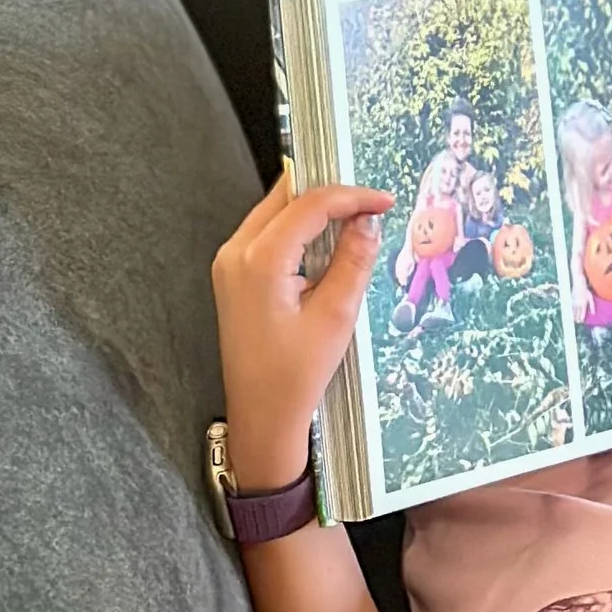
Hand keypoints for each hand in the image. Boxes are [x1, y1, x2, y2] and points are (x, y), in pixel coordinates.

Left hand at [211, 168, 392, 488]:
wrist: (261, 416)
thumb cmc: (292, 378)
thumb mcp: (335, 317)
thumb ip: (353, 261)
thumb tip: (367, 224)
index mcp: (260, 261)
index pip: (309, 204)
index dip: (351, 196)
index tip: (382, 201)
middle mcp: (236, 253)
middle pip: (286, 198)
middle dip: (329, 195)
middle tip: (368, 205)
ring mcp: (229, 263)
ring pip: (275, 212)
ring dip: (312, 211)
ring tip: (352, 223)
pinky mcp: (232, 275)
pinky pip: (266, 234)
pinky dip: (297, 231)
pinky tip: (324, 245)